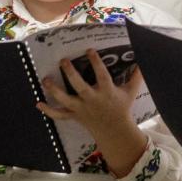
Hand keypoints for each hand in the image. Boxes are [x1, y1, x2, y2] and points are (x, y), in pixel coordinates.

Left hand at [39, 51, 147, 176]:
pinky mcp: (74, 116)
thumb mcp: (131, 92)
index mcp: (106, 92)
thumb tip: (143, 61)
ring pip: (65, 100)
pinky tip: (38, 103)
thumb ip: (136, 76)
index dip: (96, 62)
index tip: (89, 50)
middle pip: (79, 86)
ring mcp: (81, 109)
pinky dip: (48, 111)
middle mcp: (92, 100)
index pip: (101, 75)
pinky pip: (59, 115)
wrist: (114, 130)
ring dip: (54, 90)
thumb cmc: (122, 108)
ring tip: (45, 79)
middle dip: (70, 73)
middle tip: (63, 60)